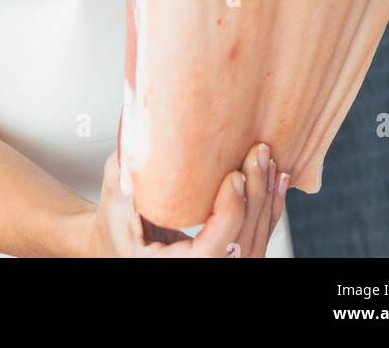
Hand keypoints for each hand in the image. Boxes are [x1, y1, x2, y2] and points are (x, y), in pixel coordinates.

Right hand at [80, 142, 288, 257]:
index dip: (228, 216)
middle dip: (255, 199)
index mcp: (163, 264)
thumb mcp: (114, 187)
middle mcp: (193, 269)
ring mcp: (213, 266)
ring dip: (266, 203)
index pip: (210, 252)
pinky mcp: (223, 256)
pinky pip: (253, 242)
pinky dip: (268, 212)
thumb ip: (131, 161)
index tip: (234, 177)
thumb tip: (146, 120)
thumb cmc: (112, 219)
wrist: (113, 240)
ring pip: (252, 247)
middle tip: (257, 157)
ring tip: (269, 163)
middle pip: (240, 248)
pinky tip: (275, 183)